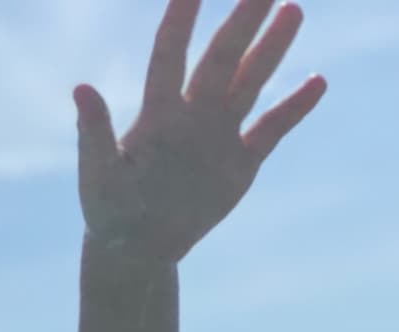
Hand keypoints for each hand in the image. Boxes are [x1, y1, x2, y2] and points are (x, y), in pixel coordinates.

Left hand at [72, 0, 325, 265]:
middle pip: (221, 58)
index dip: (181, 21)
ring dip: (272, 49)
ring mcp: (219, 134)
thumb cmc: (109, 207)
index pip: (171, 54)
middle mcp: (191, 112)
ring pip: (250, 82)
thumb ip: (93, 131)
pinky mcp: (241, 163)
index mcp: (157, 112)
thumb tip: (81, 88)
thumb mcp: (98, 173)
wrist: (138, 242)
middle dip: (242, 22)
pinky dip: (294, 108)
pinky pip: (272, 129)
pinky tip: (317, 81)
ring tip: (293, 10)